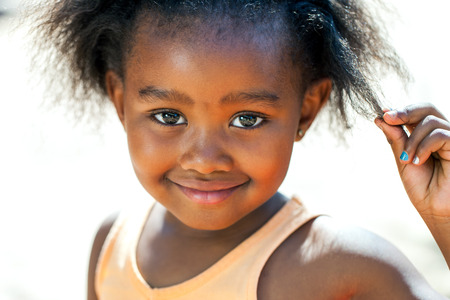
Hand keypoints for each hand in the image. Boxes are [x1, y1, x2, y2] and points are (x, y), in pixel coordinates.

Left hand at [375, 103, 449, 217]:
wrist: (435, 210)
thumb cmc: (422, 187)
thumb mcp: (403, 158)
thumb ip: (396, 138)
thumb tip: (381, 118)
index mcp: (428, 135)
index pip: (417, 113)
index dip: (400, 111)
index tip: (383, 115)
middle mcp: (443, 134)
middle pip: (428, 108)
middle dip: (405, 112)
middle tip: (388, 118)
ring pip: (431, 121)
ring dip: (412, 140)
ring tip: (406, 159)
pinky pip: (441, 135)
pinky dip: (424, 146)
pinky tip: (418, 161)